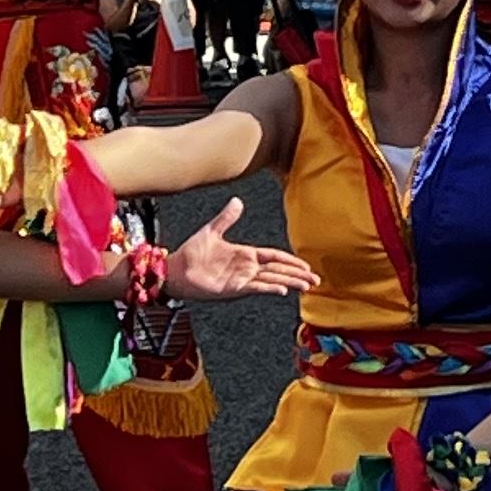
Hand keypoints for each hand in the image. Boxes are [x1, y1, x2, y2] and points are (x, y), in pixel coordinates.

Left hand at [162, 198, 318, 303]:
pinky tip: (283, 289)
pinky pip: (256, 288)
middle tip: (315, 279)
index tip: (305, 265)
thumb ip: (226, 218)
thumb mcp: (212, 231)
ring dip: (290, 282)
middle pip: (279, 270)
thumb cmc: (192, 253)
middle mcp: (246, 268)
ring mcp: (241, 279)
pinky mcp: (234, 289)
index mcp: (244, 254)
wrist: (175, 270)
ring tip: (306, 285)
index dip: (290, 260)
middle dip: (298, 274)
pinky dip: (270, 288)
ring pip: (272, 280)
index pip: (274, 256)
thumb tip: (238, 201)